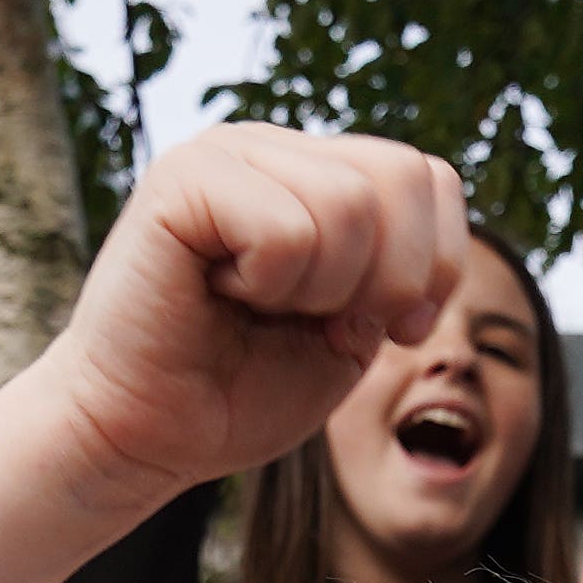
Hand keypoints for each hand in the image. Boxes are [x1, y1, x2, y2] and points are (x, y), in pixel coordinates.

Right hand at [22, 124, 472, 516]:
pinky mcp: (182, 180)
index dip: (437, 267)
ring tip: (259, 304)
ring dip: (323, 289)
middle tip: (323, 320)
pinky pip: (288, 230)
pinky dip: (273, 286)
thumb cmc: (238, 391)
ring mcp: (226, 153)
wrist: (144, 433)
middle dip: (392, 280)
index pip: (432, 178)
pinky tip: (221, 292)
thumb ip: (399, 280)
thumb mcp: (351, 337)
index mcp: (319, 176)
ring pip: (351, 205)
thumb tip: (430, 241)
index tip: (394, 330)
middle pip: (404, 178)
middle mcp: (274, 149)